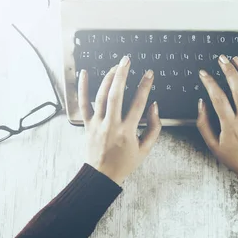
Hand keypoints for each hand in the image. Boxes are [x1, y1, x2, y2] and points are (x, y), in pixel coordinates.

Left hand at [78, 56, 161, 184]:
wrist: (101, 176)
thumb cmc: (125, 163)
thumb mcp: (145, 149)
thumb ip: (154, 128)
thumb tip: (155, 107)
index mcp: (127, 132)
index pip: (138, 104)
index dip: (144, 87)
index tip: (149, 74)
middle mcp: (111, 125)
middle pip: (116, 95)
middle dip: (122, 75)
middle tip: (127, 60)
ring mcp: (97, 124)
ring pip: (101, 96)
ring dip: (108, 78)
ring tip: (115, 66)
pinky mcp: (87, 124)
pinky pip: (83, 103)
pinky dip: (83, 87)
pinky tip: (84, 73)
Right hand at [197, 55, 237, 192]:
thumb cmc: (234, 158)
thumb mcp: (212, 145)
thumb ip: (203, 124)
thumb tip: (201, 104)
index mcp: (230, 126)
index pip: (218, 98)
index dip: (209, 83)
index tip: (203, 73)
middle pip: (237, 88)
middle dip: (228, 70)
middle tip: (221, 59)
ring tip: (235, 60)